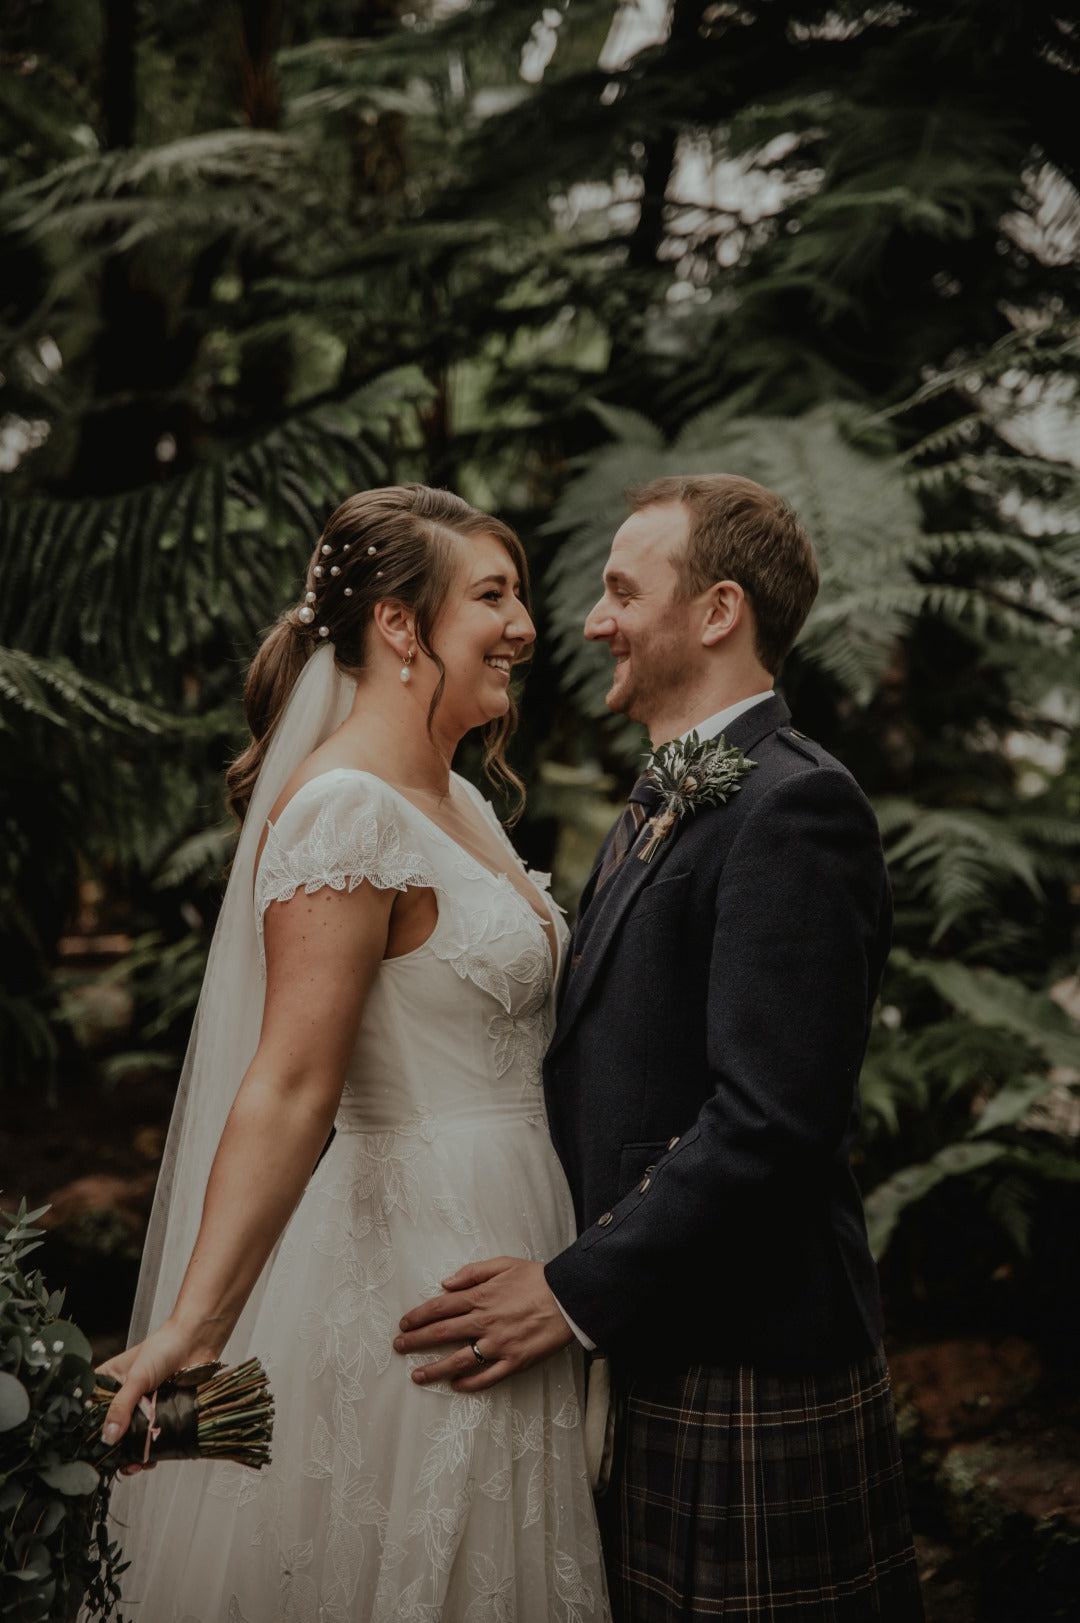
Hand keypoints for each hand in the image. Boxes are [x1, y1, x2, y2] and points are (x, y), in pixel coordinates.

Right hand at [96, 1320, 221, 1472]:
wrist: (197, 1342)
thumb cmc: (165, 1347)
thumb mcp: (138, 1376)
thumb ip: (122, 1405)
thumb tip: (109, 1436)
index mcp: (108, 1383)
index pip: (90, 1411)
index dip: (89, 1431)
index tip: (91, 1451)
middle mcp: (122, 1398)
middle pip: (110, 1429)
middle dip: (112, 1449)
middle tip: (116, 1462)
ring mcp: (141, 1408)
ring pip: (130, 1438)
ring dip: (131, 1454)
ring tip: (135, 1464)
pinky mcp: (159, 1415)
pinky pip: (150, 1438)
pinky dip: (149, 1450)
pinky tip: (149, 1459)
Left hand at [393, 1257, 572, 1390]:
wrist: (568, 1297)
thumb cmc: (536, 1278)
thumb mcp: (503, 1264)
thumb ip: (472, 1273)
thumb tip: (445, 1283)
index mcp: (480, 1297)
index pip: (440, 1307)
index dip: (418, 1316)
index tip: (403, 1323)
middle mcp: (485, 1322)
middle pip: (442, 1333)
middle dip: (416, 1341)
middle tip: (399, 1347)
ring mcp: (499, 1344)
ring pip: (459, 1360)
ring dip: (435, 1368)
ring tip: (417, 1375)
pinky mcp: (514, 1361)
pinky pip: (487, 1377)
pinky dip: (469, 1383)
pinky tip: (455, 1386)